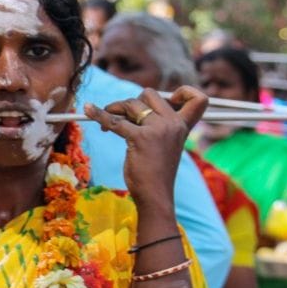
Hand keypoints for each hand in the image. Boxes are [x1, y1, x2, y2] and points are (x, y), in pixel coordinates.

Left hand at [85, 87, 207, 207]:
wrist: (155, 196)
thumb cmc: (157, 172)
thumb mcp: (167, 144)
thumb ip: (160, 125)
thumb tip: (134, 105)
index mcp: (183, 126)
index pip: (199, 98)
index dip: (185, 91)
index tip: (169, 98)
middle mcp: (174, 124)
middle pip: (149, 94)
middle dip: (132, 102)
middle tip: (120, 116)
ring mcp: (158, 129)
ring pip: (131, 104)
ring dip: (114, 110)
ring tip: (105, 126)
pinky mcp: (140, 138)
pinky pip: (115, 121)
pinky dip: (99, 114)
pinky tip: (88, 110)